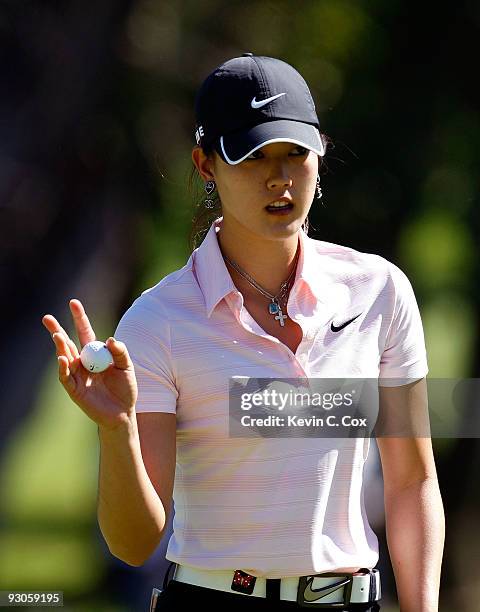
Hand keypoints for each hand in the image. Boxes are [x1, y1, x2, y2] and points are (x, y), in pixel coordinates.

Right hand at [42, 299, 137, 430]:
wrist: (123, 413)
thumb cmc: (126, 389)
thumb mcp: (127, 367)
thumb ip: (121, 352)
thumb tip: (110, 339)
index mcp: (96, 353)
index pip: (85, 332)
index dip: (79, 318)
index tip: (73, 302)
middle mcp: (83, 362)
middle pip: (68, 343)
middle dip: (57, 330)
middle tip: (46, 318)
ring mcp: (77, 375)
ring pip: (64, 357)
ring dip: (61, 346)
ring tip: (58, 336)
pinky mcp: (74, 389)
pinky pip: (65, 376)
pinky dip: (63, 367)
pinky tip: (62, 359)